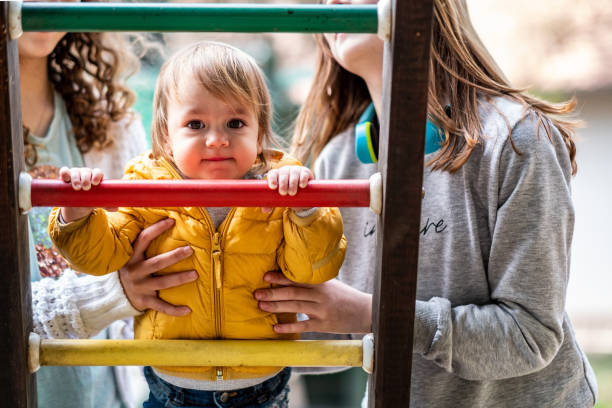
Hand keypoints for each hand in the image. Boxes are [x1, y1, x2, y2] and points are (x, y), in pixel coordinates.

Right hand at [59, 166, 104, 221]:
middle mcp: (86, 173)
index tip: (96, 183)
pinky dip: (64, 173)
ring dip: (76, 178)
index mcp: (95, 176)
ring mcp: (75, 173)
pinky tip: (65, 179)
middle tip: (86, 188)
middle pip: (86, 171)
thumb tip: (116, 209)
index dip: (97, 175)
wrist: (76, 202)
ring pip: (75, 171)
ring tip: (77, 188)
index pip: (97, 172)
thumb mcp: (97, 201)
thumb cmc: (90, 199)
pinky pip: (64, 171)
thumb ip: (106, 204)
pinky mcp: (66, 176)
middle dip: (86, 179)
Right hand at [119, 218, 197, 316]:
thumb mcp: (130, 256)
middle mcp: (136, 272)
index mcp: (132, 257)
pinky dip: (174, 310)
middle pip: (157, 263)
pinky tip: (188, 310)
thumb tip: (165, 221)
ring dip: (180, 279)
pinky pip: (161, 306)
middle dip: (174, 256)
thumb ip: (142, 244)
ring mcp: (140, 287)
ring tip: (195, 274)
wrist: (114, 295)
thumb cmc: (131, 270)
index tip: (171, 221)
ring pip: (163, 283)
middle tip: (190, 250)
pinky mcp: (144, 302)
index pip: (143, 239)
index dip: (156, 229)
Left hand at [254, 271, 371, 333]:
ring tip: (261, 305)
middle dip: (274, 292)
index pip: (297, 279)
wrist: (365, 311)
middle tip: (257, 292)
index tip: (266, 275)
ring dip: (277, 306)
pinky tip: (276, 327)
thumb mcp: (331, 285)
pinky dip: (289, 326)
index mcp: (320, 283)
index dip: (281, 277)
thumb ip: (313, 282)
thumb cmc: (345, 297)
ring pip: (296, 307)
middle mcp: (320, 295)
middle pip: (293, 292)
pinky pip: (304, 325)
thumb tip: (291, 278)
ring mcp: (322, 310)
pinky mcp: (324, 325)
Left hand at [262, 166, 313, 212]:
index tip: (273, 187)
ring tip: (292, 193)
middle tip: (283, 193)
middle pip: (283, 174)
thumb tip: (265, 210)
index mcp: (277, 174)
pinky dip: (303, 179)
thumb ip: (272, 203)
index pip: (272, 174)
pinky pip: (304, 174)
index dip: (272, 179)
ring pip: (293, 174)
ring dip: (292, 183)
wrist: (301, 190)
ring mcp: (295, 170)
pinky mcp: (305, 172)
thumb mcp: (279, 197)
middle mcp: (285, 170)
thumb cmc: (287, 192)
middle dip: (282, 183)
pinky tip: (302, 185)